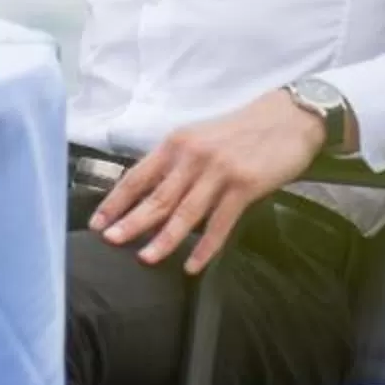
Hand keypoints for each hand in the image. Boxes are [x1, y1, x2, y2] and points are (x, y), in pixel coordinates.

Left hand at [86, 90, 328, 272]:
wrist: (286, 119)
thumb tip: (149, 195)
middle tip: (110, 241)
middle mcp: (193, 157)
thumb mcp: (200, 139)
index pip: (138, 175)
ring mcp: (219, 172)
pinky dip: (205, 248)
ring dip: (164, 239)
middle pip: (157, 196)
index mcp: (177, 144)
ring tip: (145, 259)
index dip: (116, 200)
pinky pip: (220, 224)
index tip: (98, 221)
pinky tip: (192, 265)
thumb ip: (176, 164)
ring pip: (185, 213)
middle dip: (131, 221)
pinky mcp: (244, 186)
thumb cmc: (240, 132)